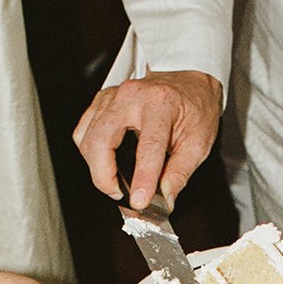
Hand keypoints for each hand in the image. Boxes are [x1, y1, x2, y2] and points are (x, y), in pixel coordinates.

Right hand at [73, 70, 222, 209]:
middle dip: (103, 175)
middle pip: (102, 139)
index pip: (147, 147)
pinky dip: (89, 151)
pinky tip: (104, 161)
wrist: (188, 82)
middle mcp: (132, 96)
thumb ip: (180, 173)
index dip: (142, 178)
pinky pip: (83, 130)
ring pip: (87, 137)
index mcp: (161, 104)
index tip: (140, 201)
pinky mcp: (102, 101)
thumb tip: (166, 199)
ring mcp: (113, 96)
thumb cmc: (195, 108)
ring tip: (113, 181)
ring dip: (96, 166)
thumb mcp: (198, 142)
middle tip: (119, 194)